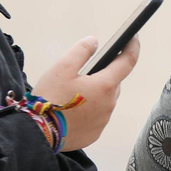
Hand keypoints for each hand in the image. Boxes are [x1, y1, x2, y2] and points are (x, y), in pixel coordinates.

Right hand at [32, 35, 141, 151]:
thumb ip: (81, 51)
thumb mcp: (62, 67)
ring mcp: (103, 121)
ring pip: (105, 100)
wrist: (38, 132)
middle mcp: (109, 104)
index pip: (128, 62)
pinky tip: (73, 110)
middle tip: (83, 74)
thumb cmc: (50, 99)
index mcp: (105, 85)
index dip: (132, 47)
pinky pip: (97, 117)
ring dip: (96, 94)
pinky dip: (90, 110)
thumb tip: (94, 41)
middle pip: (113, 83)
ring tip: (73, 93)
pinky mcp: (94, 133)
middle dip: (104, 75)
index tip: (133, 38)